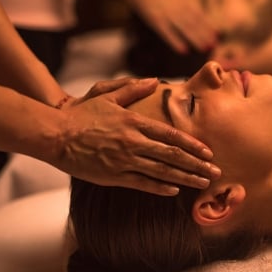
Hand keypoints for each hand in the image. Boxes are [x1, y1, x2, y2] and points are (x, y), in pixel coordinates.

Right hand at [53, 77, 220, 194]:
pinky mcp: (113, 175)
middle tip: (215, 172)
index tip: (208, 152)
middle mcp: (134, 142)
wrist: (56, 134)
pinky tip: (175, 191)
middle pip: (173, 155)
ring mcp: (124, 160)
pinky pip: (141, 183)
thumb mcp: (108, 95)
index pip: (171, 135)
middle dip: (197, 164)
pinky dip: (160, 187)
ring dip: (185, 178)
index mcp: (135, 122)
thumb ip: (133, 89)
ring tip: (203, 184)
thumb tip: (154, 80)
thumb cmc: (82, 114)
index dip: (192, 145)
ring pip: (162, 171)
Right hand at [132, 0, 217, 53]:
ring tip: (204, 49)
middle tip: (214, 45)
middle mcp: (175, 7)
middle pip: (193, 23)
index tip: (216, 33)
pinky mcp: (154, 20)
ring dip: (195, 39)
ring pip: (184, 28)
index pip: (197, 13)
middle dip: (204, 34)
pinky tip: (183, 51)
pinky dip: (175, 42)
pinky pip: (166, 33)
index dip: (207, 24)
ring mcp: (165, 14)